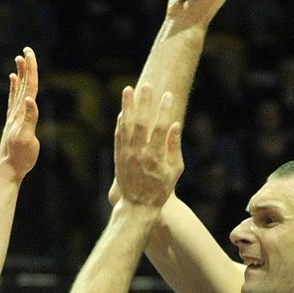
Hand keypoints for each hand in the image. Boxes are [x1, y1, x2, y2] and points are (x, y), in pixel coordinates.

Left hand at [0, 47, 39, 180]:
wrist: (7, 169)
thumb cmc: (20, 157)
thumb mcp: (27, 139)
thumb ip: (30, 119)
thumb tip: (30, 99)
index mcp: (23, 113)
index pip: (29, 87)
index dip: (31, 69)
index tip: (29, 53)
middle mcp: (17, 112)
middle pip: (24, 85)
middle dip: (26, 67)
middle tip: (26, 50)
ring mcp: (14, 117)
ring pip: (18, 91)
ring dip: (20, 75)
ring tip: (19, 61)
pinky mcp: (12, 123)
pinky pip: (13, 101)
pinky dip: (14, 89)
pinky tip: (13, 82)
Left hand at [114, 84, 182, 209]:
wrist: (137, 206)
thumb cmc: (160, 189)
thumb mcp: (174, 172)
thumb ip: (174, 148)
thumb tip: (175, 125)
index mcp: (155, 158)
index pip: (160, 128)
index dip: (164, 110)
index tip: (167, 95)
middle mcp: (139, 154)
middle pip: (141, 123)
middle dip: (144, 103)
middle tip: (147, 86)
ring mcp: (126, 155)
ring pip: (126, 126)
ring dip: (127, 106)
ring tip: (128, 89)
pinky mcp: (118, 156)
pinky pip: (118, 135)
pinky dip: (120, 121)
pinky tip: (123, 110)